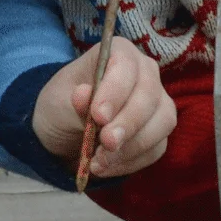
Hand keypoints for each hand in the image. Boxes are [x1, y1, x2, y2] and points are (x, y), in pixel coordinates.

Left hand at [32, 36, 174, 179]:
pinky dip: (131, 161)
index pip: (126, 66)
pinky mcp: (158, 131)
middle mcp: (145, 73)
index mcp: (119, 53)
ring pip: (162, 123)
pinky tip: (106, 167)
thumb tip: (84, 94)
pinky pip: (156, 148)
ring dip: (132, 147)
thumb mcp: (58, 101)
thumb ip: (72, 100)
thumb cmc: (63, 105)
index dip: (115, 91)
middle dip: (127, 123)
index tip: (98, 116)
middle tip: (105, 143)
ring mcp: (157, 102)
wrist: (66, 131)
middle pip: (149, 96)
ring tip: (99, 161)